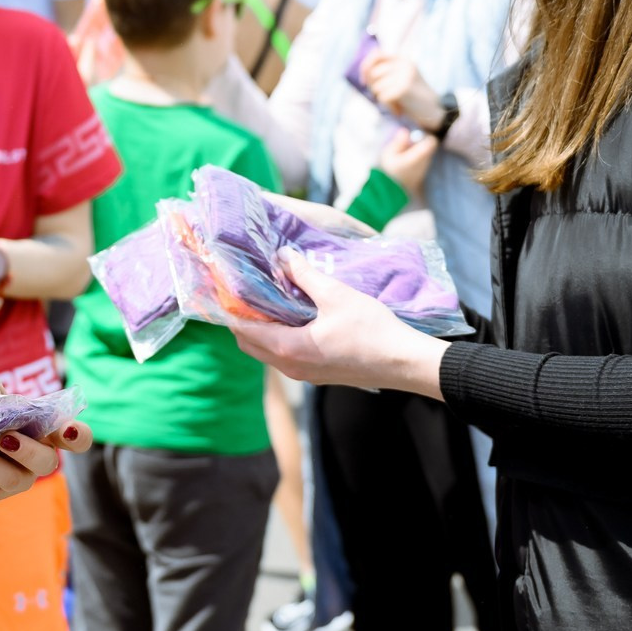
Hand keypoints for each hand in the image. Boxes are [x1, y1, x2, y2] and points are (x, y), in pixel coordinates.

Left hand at [225, 250, 446, 397]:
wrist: (404, 363)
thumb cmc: (372, 329)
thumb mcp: (336, 294)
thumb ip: (305, 275)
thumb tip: (283, 255)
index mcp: (289, 348)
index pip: (243, 330)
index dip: (232, 309)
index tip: (227, 288)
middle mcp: (290, 366)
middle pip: (250, 344)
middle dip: (243, 319)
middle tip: (246, 291)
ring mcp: (304, 374)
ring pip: (267, 352)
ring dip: (262, 329)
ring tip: (268, 300)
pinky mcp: (318, 374)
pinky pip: (286, 356)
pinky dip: (279, 338)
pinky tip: (293, 316)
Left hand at [361, 51, 442, 131]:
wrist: (435, 111)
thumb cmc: (414, 97)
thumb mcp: (403, 78)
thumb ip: (388, 72)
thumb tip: (365, 72)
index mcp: (404, 60)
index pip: (377, 55)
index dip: (366, 66)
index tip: (364, 80)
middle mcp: (405, 65)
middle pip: (373, 73)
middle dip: (373, 87)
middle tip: (385, 96)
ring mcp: (404, 76)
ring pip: (376, 87)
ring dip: (383, 98)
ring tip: (397, 102)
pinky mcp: (403, 89)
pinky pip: (383, 97)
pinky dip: (389, 106)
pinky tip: (400, 109)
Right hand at [378, 128, 441, 200]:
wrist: (390, 194)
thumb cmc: (389, 172)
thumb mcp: (389, 154)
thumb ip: (399, 142)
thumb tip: (405, 131)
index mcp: (419, 156)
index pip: (432, 141)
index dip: (424, 136)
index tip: (414, 138)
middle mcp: (424, 162)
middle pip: (429, 148)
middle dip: (419, 144)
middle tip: (406, 146)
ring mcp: (424, 170)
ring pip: (425, 156)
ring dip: (417, 152)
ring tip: (403, 156)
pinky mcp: (420, 176)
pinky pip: (421, 163)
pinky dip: (415, 160)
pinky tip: (404, 164)